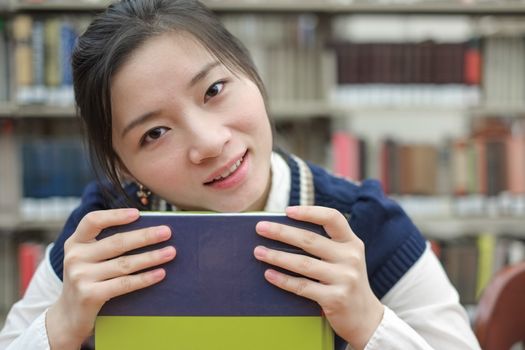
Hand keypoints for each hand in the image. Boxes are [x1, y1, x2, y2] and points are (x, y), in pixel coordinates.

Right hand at [46, 208, 175, 348]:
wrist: (70, 317)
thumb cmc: (89, 281)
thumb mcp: (89, 259)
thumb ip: (107, 245)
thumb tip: (148, 231)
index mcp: (75, 242)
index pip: (93, 220)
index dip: (115, 215)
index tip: (137, 213)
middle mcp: (75, 257)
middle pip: (116, 243)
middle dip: (145, 236)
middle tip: (167, 232)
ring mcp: (81, 276)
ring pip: (124, 263)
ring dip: (151, 257)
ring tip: (170, 252)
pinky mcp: (90, 295)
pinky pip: (124, 284)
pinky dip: (145, 278)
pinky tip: (160, 273)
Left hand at [253, 206, 383, 349]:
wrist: (366, 318)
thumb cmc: (345, 282)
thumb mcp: (345, 259)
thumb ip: (325, 245)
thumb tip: (283, 231)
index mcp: (352, 243)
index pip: (332, 218)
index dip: (309, 212)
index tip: (287, 211)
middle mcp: (350, 258)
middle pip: (310, 240)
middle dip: (281, 232)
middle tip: (260, 228)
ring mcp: (344, 278)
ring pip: (303, 263)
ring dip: (277, 256)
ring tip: (258, 252)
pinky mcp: (335, 298)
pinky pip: (303, 286)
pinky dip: (283, 280)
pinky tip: (269, 274)